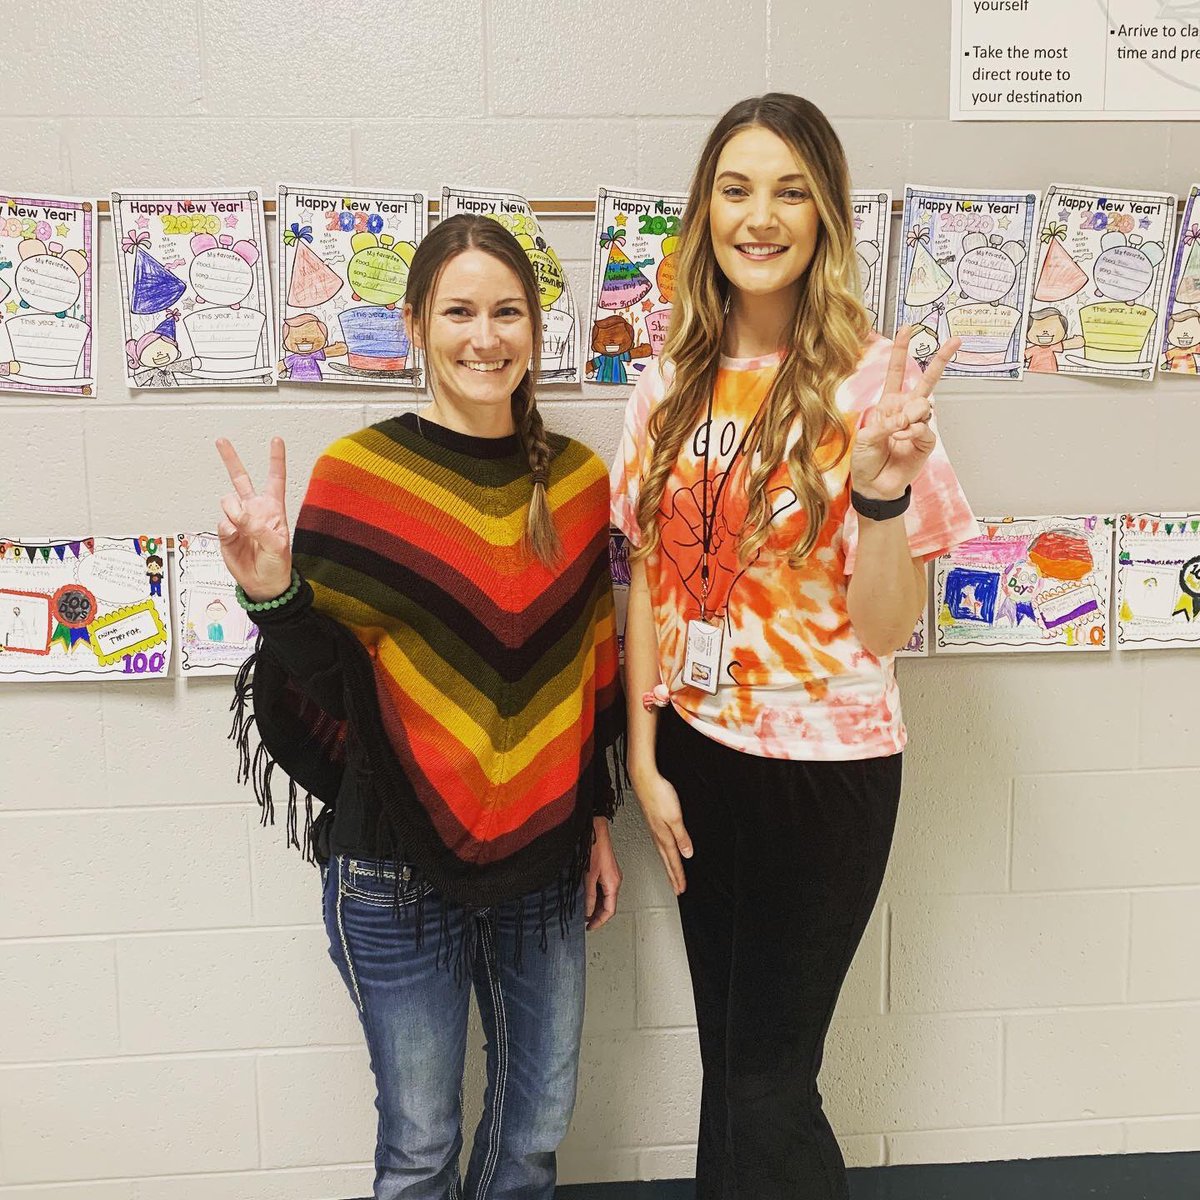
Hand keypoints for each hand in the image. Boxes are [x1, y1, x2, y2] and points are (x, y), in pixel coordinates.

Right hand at [215, 436, 292, 601]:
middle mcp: (254, 510)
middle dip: (231, 459)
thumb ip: (259, 528)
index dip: (275, 459)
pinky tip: (236, 538)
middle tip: (221, 441)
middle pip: (241, 479)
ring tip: (241, 526)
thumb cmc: (277, 565)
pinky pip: (222, 523)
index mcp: (273, 509)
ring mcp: (238, 520)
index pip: (275, 479)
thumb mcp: (278, 546)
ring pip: (227, 500)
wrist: (263, 584)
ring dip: (232, 510)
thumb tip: (238, 515)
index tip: (275, 440)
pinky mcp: (225, 531)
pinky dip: (227, 530)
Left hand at [585, 817, 621, 929]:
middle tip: (586, 922)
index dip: (599, 921)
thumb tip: (588, 911)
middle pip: (608, 904)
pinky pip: (602, 887)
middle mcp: (615, 879)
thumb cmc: (594, 847)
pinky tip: (585, 895)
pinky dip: (594, 894)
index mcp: (614, 883)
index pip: (610, 910)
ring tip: (583, 910)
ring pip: (605, 896)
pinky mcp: (605, 868)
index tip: (590, 927)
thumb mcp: (588, 876)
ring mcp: (610, 874)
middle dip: (597, 914)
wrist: (594, 829)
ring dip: (595, 904)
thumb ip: (589, 895)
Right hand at [632, 766, 692, 895]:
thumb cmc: (658, 794)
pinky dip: (664, 852)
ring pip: (663, 853)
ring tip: (672, 875)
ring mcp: (654, 828)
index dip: (678, 875)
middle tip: (677, 888)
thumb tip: (687, 853)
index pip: (673, 860)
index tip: (682, 888)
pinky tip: (665, 850)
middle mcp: (657, 834)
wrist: (644, 778)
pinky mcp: (653, 820)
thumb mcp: (675, 817)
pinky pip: (659, 842)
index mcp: (663, 836)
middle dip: (672, 875)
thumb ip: (681, 837)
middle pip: (666, 860)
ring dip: (668, 866)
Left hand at [851, 327, 958, 501]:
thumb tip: (909, 417)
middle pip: (926, 380)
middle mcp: (905, 410)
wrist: (874, 485)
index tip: (908, 329)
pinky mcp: (926, 441)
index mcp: (888, 403)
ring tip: (898, 433)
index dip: (901, 351)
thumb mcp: (865, 437)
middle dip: (940, 360)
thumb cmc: (866, 460)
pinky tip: (903, 441)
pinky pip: (925, 429)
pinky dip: (913, 434)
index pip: (897, 372)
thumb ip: (886, 423)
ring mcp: (917, 424)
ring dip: (910, 417)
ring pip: (924, 406)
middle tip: (955, 341)